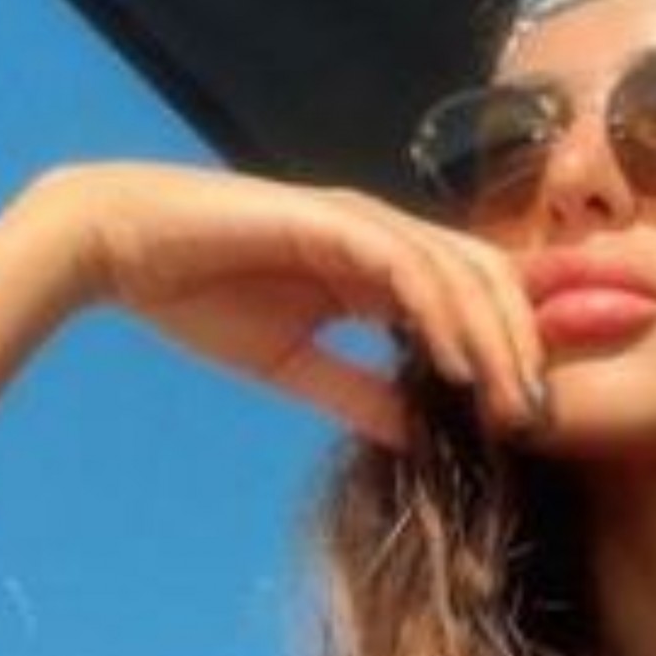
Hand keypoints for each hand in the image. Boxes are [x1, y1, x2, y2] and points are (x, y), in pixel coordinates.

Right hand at [16, 161, 545, 450]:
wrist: (119, 248)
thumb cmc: (199, 295)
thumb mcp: (293, 364)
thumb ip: (356, 392)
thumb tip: (418, 437)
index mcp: (381, 267)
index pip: (472, 299)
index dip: (511, 349)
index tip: (531, 417)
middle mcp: (385, 236)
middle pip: (488, 279)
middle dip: (523, 345)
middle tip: (537, 417)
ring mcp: (361, 221)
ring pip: (461, 269)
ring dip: (496, 336)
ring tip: (514, 398)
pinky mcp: (330, 219)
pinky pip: (407, 264)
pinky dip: (442, 311)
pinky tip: (461, 363)